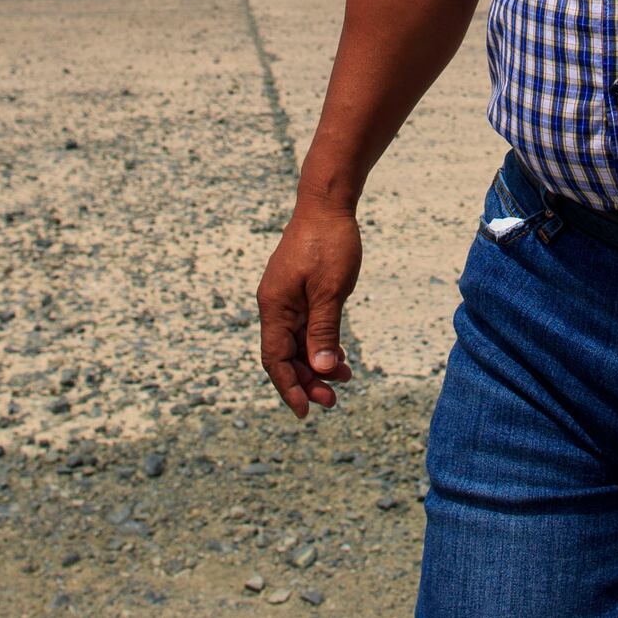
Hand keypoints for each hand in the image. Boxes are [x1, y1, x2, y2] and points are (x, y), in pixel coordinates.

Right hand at [256, 200, 361, 417]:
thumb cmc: (329, 244)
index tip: (304, 412)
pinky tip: (339, 357)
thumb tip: (319, 369)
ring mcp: (286, 298)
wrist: (327, 205)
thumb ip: (324, 331)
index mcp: (274, 306)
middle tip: (332, 400)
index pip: (275, 359)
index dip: (288, 388)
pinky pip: (305, 327)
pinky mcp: (299, 292)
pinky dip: (320, 344)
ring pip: (296, 343)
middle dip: (306, 380)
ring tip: (342, 378)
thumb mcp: (331, 292)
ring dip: (316, 364)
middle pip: (284, 355)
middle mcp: (275, 305)